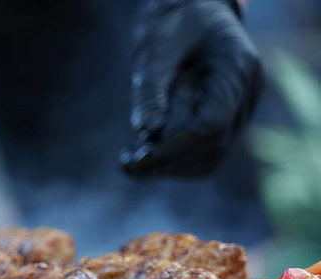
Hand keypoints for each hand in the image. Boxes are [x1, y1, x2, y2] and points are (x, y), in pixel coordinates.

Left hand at [121, 0, 262, 176]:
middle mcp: (247, 91)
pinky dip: (179, 160)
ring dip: (172, 167)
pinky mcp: (231, 118)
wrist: (196, 11)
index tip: (137, 159)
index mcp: (235, 68)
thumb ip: (152, 88)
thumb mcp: (157, 48)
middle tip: (127, 165)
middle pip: (213, 146)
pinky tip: (147, 154)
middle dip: (168, 163)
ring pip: (213, 156)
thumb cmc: (175, 24)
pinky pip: (209, 151)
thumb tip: (145, 132)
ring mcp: (243, 107)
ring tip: (132, 162)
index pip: (211, 125)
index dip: (173, 149)